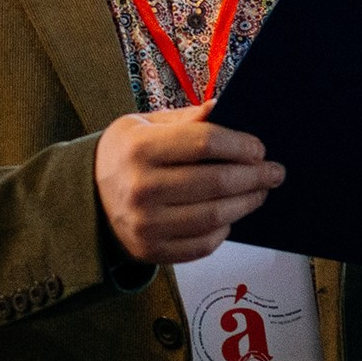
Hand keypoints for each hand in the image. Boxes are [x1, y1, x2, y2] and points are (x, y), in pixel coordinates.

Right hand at [94, 102, 284, 264]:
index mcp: (139, 149)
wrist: (87, 198)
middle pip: (216, 182)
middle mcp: (141, 188)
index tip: (259, 148)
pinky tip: (230, 216)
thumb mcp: (143, 125)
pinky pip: (202, 244)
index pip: (204, 143)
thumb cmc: (124, 154)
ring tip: (260, 192)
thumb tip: (224, 109)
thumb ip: (185, 119)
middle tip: (274, 172)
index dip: (239, 145)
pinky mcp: (151, 251)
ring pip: (214, 217)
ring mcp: (146, 225)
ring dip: (246, 204)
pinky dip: (223, 230)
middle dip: (254, 176)